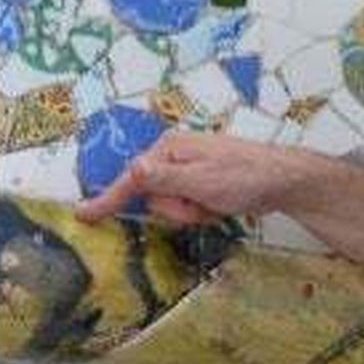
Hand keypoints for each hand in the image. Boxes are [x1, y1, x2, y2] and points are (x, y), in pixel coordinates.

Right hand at [74, 132, 316, 225]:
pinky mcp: (199, 183)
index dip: (106, 200)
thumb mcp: (200, 181)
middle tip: (202, 204)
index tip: (81, 215)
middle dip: (175, 209)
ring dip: (191, 212)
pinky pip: (185, 207)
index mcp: (168, 149)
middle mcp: (173, 156)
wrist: (282, 181)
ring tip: (215, 203)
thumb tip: (132, 169)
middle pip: (151, 198)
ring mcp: (187, 170)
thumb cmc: (242, 177)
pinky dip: (201, 212)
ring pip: (169, 206)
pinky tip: (219, 205)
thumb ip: (163, 179)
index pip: (129, 179)